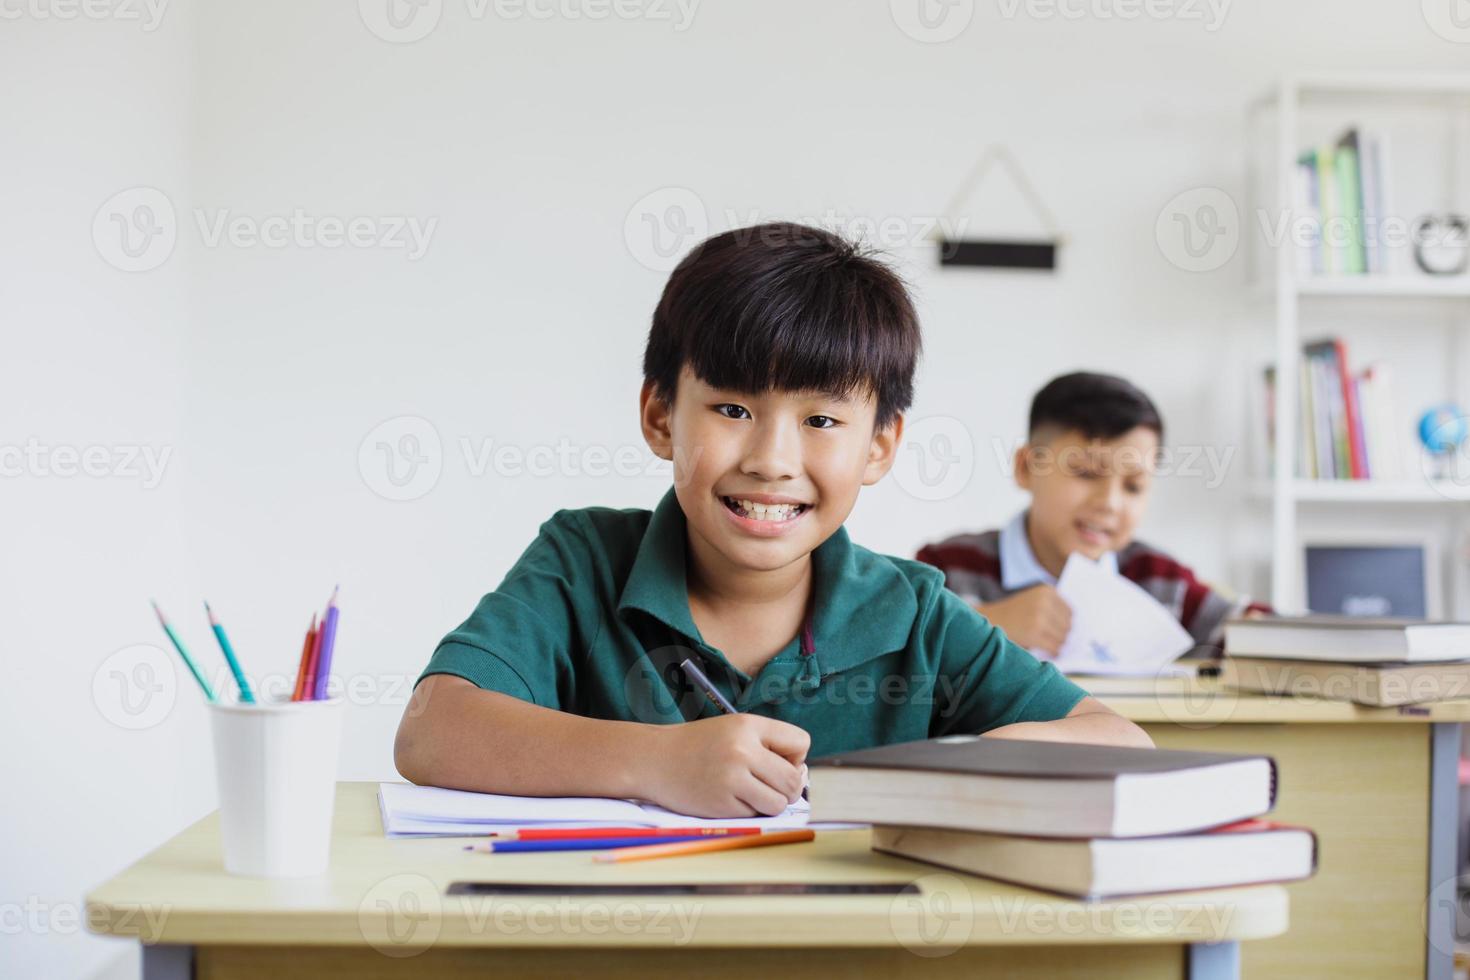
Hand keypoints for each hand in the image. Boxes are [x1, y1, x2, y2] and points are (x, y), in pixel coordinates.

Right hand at [643, 714, 809, 817]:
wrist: (654, 759)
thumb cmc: (700, 746)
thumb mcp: (734, 730)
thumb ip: (769, 746)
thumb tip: (803, 775)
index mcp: (748, 725)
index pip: (800, 743)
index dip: (795, 756)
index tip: (777, 761)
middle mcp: (742, 750)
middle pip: (794, 779)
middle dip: (788, 787)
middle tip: (767, 784)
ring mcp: (732, 779)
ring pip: (779, 803)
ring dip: (770, 802)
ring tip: (750, 792)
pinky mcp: (722, 804)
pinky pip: (755, 814)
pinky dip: (747, 810)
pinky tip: (728, 797)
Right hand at [976, 584, 1072, 655]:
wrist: (989, 619)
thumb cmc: (1014, 613)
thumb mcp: (1034, 600)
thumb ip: (1054, 609)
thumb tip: (1077, 629)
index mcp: (1047, 591)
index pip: (1070, 612)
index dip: (1067, 623)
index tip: (1063, 630)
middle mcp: (1044, 602)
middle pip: (1068, 625)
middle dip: (1064, 635)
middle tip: (1056, 641)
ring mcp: (1039, 618)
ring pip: (1062, 638)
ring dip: (1058, 645)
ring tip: (1049, 646)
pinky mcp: (1034, 634)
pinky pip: (1054, 647)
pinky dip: (1053, 652)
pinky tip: (1048, 652)